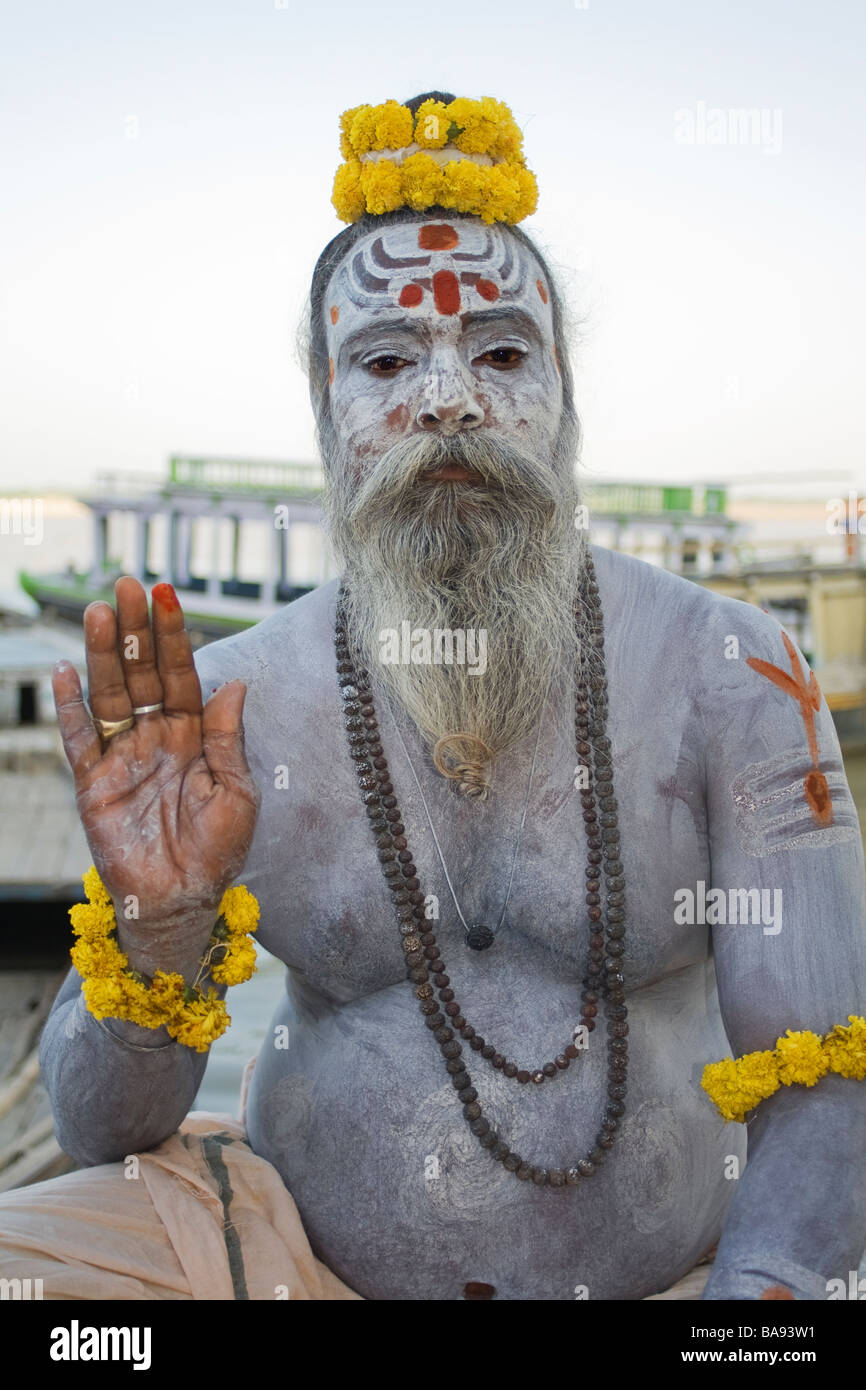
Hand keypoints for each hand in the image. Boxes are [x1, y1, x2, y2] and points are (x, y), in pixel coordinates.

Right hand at [53, 576, 259, 977]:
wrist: (183, 902)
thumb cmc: (217, 852)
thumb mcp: (237, 792)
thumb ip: (229, 739)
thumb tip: (234, 683)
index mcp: (194, 735)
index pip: (180, 674)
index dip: (173, 635)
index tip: (167, 593)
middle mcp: (156, 737)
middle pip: (141, 674)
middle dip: (136, 630)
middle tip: (127, 585)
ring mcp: (122, 757)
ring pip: (110, 696)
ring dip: (105, 655)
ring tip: (101, 613)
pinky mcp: (93, 784)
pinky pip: (80, 740)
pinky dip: (71, 708)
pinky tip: (66, 672)